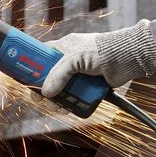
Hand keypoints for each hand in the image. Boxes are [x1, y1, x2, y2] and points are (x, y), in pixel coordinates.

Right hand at [41, 20, 155, 97]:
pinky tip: (68, 108)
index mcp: (63, 48)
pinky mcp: (88, 86)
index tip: (27, 81)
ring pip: (61, 90)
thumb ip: (58, 74)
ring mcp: (79, 74)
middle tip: (40, 100)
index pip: (41, 57)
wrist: (127, 57)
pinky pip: (75, 97)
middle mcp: (70, 61)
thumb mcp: (75, 59)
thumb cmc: (101, 50)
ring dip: (57, 100)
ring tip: (58, 107)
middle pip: (49, 78)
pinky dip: (70, 104)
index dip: (33, 68)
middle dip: (44, 90)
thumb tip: (45, 92)